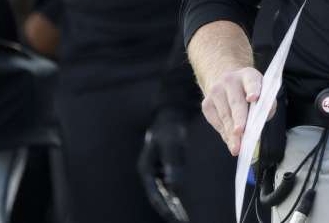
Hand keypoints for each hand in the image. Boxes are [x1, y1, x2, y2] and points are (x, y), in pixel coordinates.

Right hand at [137, 108, 188, 222]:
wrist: (170, 116)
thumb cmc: (169, 129)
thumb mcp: (171, 145)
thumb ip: (173, 165)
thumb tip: (175, 188)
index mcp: (146, 169)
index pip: (155, 195)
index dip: (164, 208)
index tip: (174, 218)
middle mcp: (149, 172)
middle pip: (157, 197)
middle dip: (168, 210)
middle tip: (181, 221)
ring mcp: (155, 171)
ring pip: (162, 193)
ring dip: (171, 205)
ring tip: (181, 217)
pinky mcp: (162, 168)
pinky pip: (167, 186)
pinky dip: (173, 195)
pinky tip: (180, 203)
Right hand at [200, 66, 264, 155]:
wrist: (227, 83)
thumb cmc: (249, 92)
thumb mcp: (262, 92)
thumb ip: (266, 106)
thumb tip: (259, 123)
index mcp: (248, 76)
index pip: (252, 82)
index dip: (253, 90)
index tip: (253, 98)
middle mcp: (230, 81)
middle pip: (236, 102)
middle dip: (239, 119)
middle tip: (240, 132)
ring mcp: (216, 91)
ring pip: (225, 115)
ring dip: (231, 133)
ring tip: (237, 147)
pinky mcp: (206, 103)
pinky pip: (216, 122)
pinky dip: (224, 133)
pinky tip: (230, 142)